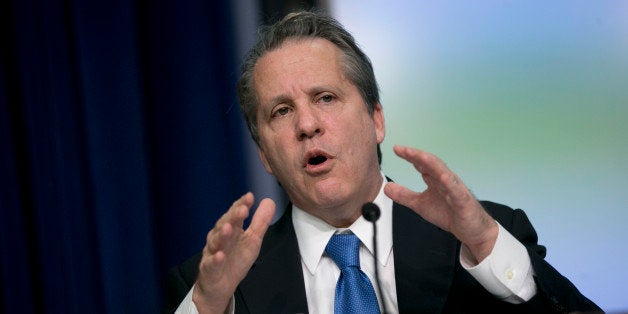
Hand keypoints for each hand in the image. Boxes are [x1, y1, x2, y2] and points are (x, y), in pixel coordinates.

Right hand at [193, 192, 275, 312]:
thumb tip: (269, 200)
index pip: (235, 214)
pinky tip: (220, 255)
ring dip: (222, 235)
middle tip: (242, 209)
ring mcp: (212, 253)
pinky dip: (215, 259)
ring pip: (216, 242)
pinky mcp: (209, 269)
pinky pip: (211, 264)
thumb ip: (260, 222)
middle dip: (233, 217)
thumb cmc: (235, 259)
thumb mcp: (252, 240)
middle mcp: (219, 238)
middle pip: (225, 225)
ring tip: (229, 228)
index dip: (241, 205)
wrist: (219, 286)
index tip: (249, 197)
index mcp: (230, 229)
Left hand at [384, 145, 497, 262]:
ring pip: (444, 173)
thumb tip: (387, 187)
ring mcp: (455, 189)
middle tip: (404, 150)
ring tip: (421, 156)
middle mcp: (445, 180)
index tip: (396, 149)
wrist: (470, 229)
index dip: (409, 156)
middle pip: (431, 163)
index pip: (421, 163)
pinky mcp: (463, 201)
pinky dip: (450, 184)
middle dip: (418, 155)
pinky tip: (443, 178)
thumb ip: (404, 195)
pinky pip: (456, 191)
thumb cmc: (449, 213)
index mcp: (435, 179)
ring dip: (433, 164)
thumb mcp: (420, 204)